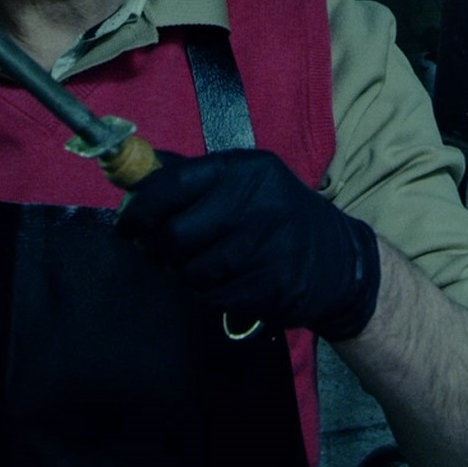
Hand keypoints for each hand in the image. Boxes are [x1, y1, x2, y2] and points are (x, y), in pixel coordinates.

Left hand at [116, 148, 381, 338]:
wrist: (339, 262)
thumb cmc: (278, 215)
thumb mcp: (246, 180)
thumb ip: (191, 176)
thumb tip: (131, 175)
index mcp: (244, 171)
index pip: (174, 183)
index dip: (141, 206)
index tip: (128, 221)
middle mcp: (255, 205)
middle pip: (176, 233)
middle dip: (157, 246)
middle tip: (155, 249)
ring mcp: (263, 249)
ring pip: (189, 269)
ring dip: (182, 272)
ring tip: (196, 264)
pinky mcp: (267, 288)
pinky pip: (210, 296)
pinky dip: (205, 293)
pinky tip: (221, 282)